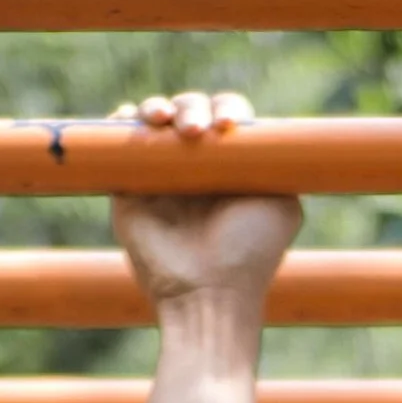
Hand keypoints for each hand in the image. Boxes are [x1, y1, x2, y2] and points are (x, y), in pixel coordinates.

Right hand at [109, 93, 299, 310]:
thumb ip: (280, 165)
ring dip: (155, 108)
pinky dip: (120, 121)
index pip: (224, 117)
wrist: (207, 294)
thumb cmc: (250, 255)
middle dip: (190, 107)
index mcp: (230, 166)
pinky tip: (129, 119)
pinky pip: (119, 143)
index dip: (225, 109)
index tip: (226, 126)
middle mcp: (195, 167)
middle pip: (188, 110)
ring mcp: (160, 176)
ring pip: (152, 120)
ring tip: (161, 121)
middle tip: (194, 131)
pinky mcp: (128, 190)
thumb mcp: (282, 206)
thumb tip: (268, 136)